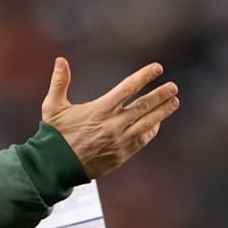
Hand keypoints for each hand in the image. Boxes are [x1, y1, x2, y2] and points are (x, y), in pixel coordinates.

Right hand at [42, 57, 179, 178]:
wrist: (56, 166)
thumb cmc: (54, 135)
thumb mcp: (53, 106)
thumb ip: (59, 82)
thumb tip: (60, 60)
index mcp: (100, 110)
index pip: (128, 88)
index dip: (144, 76)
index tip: (157, 68)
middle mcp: (113, 124)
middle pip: (144, 106)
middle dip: (160, 95)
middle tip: (173, 87)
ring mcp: (119, 140)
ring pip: (148, 124)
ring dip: (162, 112)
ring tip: (174, 102)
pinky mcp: (121, 155)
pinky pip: (142, 140)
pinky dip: (151, 130)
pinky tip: (157, 123)